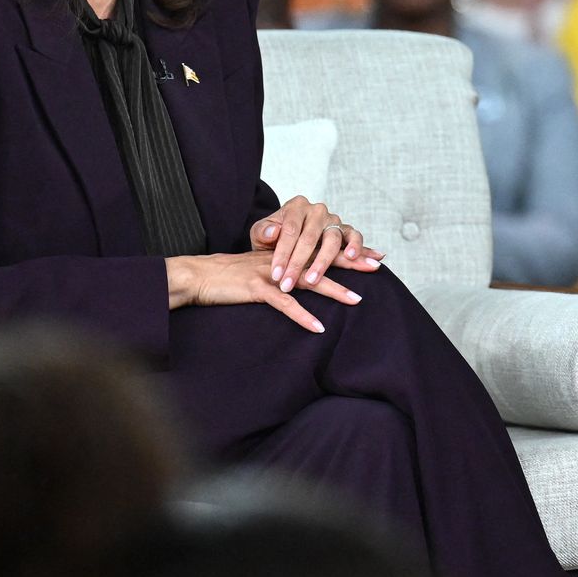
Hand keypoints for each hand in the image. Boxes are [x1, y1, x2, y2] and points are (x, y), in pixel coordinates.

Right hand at [166, 251, 363, 332]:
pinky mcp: (257, 288)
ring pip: (309, 280)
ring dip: (335, 291)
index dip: (349, 250)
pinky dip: (302, 316)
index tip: (374, 254)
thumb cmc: (232, 276)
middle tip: (377, 266)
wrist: (200, 275)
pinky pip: (285, 304)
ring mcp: (271, 272)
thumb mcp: (266, 268)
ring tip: (358, 300)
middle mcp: (283, 257)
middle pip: (323, 258)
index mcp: (287, 252)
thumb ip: (289, 269)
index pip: (323, 248)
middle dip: (352, 263)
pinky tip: (317, 327)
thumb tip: (311, 279)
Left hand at [250, 196, 382, 293]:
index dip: (282, 254)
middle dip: (298, 264)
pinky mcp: (347, 230)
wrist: (290, 241)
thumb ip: (262, 232)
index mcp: (296, 206)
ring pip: (332, 240)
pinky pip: (355, 236)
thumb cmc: (274, 239)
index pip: (290, 230)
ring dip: (322, 263)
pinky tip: (351, 257)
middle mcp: (317, 210)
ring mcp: (334, 220)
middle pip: (310, 237)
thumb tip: (273, 231)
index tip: (276, 275)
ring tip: (312, 280)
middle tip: (288, 284)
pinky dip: (355, 246)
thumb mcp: (261, 234)